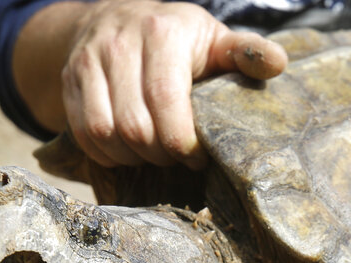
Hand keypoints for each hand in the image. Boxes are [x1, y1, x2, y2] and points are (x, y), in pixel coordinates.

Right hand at [60, 0, 286, 168]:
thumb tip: (279, 64)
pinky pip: (84, 133)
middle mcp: (119, 43)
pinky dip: (107, 153)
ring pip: (106, 133)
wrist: (115, 18)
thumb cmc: (178, 39)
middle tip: (177, 155)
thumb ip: (245, 53)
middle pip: (136, 126)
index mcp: (162, 32)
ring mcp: (88, 61)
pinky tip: (128, 151)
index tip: (197, 155)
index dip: (182, 141)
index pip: (166, 100)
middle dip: (161, 154)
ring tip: (154, 154)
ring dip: (133, 157)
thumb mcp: (214, 40)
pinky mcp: (70, 80)